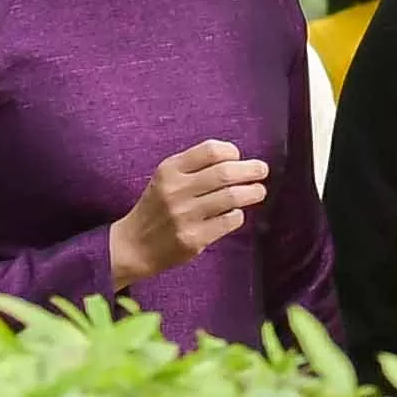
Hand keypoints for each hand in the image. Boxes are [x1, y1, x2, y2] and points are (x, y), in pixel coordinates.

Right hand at [108, 140, 265, 289]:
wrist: (133, 245)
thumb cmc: (157, 206)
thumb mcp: (166, 178)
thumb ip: (194, 167)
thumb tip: (238, 160)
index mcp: (169, 170)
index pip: (210, 150)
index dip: (231, 152)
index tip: (238, 157)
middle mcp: (176, 191)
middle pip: (225, 173)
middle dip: (251, 169)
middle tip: (262, 170)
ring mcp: (185, 216)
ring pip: (232, 197)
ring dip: (252, 192)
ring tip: (259, 191)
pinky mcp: (193, 239)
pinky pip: (228, 221)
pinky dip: (238, 215)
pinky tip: (236, 214)